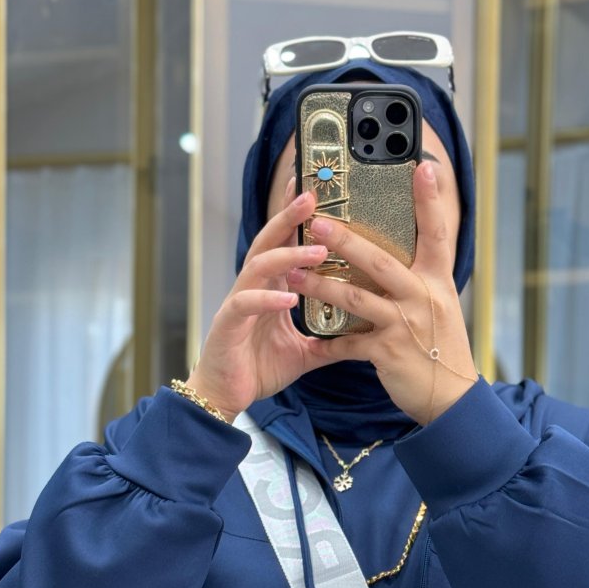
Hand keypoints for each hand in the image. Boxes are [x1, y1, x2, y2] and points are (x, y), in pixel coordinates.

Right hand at [186, 178, 337, 418]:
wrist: (226, 396)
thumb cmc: (257, 368)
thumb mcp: (304, 353)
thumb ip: (328, 340)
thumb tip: (362, 338)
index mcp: (271, 288)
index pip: (283, 244)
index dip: (295, 218)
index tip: (315, 191)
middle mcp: (254, 288)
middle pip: (269, 242)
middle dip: (289, 216)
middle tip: (311, 195)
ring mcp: (238, 303)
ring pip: (259, 266)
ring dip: (288, 255)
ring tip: (318, 249)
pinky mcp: (228, 324)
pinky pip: (246, 304)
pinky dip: (268, 299)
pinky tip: (289, 298)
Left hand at [285, 161, 478, 425]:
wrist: (451, 398)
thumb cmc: (441, 349)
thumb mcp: (440, 306)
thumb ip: (421, 280)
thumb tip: (396, 254)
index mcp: (437, 282)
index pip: (437, 233)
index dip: (429, 200)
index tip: (421, 166)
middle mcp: (422, 298)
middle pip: (380, 261)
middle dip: (346, 240)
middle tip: (317, 222)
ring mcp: (404, 325)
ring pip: (355, 298)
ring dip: (321, 285)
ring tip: (295, 273)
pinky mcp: (387, 353)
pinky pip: (349, 344)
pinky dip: (328, 344)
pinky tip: (310, 342)